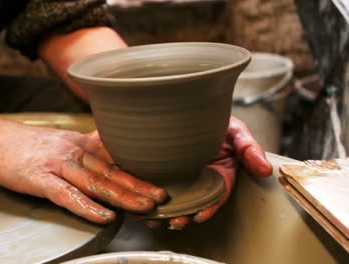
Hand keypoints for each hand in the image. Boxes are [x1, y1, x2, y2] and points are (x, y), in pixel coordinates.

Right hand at [0, 118, 167, 223]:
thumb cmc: (26, 143)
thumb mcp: (62, 139)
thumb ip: (87, 144)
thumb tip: (109, 145)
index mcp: (80, 144)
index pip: (115, 159)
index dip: (138, 172)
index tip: (159, 181)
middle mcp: (73, 152)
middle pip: (111, 171)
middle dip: (139, 185)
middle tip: (162, 196)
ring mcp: (57, 165)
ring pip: (96, 182)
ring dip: (122, 195)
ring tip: (144, 206)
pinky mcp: (40, 179)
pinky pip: (67, 195)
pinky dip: (87, 206)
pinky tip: (104, 215)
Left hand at [144, 116, 272, 229]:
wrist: (194, 110)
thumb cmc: (219, 122)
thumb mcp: (237, 132)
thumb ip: (250, 149)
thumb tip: (266, 169)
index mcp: (220, 176)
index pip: (215, 197)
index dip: (208, 208)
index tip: (199, 216)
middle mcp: (200, 180)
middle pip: (191, 203)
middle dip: (183, 215)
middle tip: (173, 222)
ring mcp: (181, 177)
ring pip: (173, 199)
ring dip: (164, 212)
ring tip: (153, 219)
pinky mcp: (163, 171)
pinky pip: (156, 185)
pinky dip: (149, 196)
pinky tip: (140, 205)